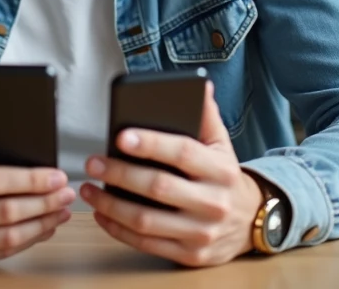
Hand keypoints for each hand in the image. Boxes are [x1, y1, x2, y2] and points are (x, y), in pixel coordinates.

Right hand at [0, 124, 74, 268]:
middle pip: (6, 212)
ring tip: (62, 210)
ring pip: (7, 238)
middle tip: (67, 192)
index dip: (31, 179)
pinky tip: (44, 227)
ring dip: (42, 224)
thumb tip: (6, 108)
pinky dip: (27, 241)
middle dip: (45, 202)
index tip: (57, 175)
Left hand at [80, 81, 265, 266]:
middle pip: (159, 187)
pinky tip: (102, 214)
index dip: (151, 144)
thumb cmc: (224, 176)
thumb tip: (198, 84)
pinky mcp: (189, 254)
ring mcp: (201, 232)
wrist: (249, 221)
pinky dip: (118, 229)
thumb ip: (206, 115)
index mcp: (221, 169)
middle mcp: (213, 202)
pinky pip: (146, 243)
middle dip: (120, 174)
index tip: (121, 137)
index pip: (183, 152)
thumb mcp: (222, 144)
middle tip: (93, 162)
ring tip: (89, 189)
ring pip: (147, 220)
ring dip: (111, 205)